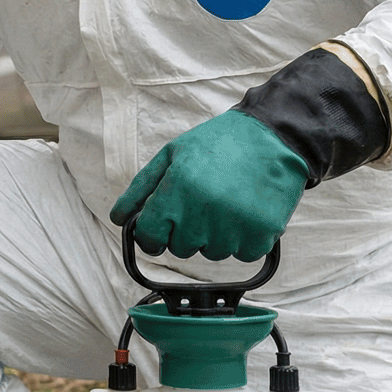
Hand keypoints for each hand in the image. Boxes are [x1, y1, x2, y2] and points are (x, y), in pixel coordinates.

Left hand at [109, 110, 308, 261]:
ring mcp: (233, 225)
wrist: (273, 136)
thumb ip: (140, 189)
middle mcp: (203, 211)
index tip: (161, 229)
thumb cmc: (218, 144)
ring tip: (228, 203)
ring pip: (212, 253)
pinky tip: (246, 212)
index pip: (150, 237)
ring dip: (216, 236)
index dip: (152, 235)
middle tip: (203, 203)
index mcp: (177, 189)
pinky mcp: (261, 234)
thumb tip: (118, 218)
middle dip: (186, 232)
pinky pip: (242, 255)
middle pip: (181, 249)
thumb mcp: (172, 155)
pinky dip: (243, 239)